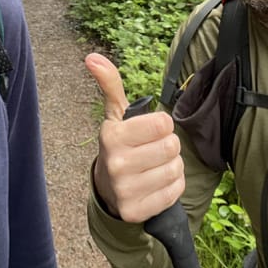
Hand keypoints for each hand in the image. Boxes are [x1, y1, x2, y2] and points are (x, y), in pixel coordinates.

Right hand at [85, 53, 184, 221]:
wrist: (108, 190)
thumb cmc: (119, 145)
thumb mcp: (115, 115)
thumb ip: (110, 83)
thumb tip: (92, 57)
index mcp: (112, 136)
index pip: (164, 123)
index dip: (162, 125)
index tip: (149, 130)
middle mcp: (116, 164)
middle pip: (172, 146)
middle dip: (168, 145)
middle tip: (152, 149)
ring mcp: (126, 190)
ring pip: (176, 169)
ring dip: (171, 166)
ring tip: (154, 166)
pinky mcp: (136, 211)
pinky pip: (175, 191)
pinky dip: (172, 186)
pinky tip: (156, 183)